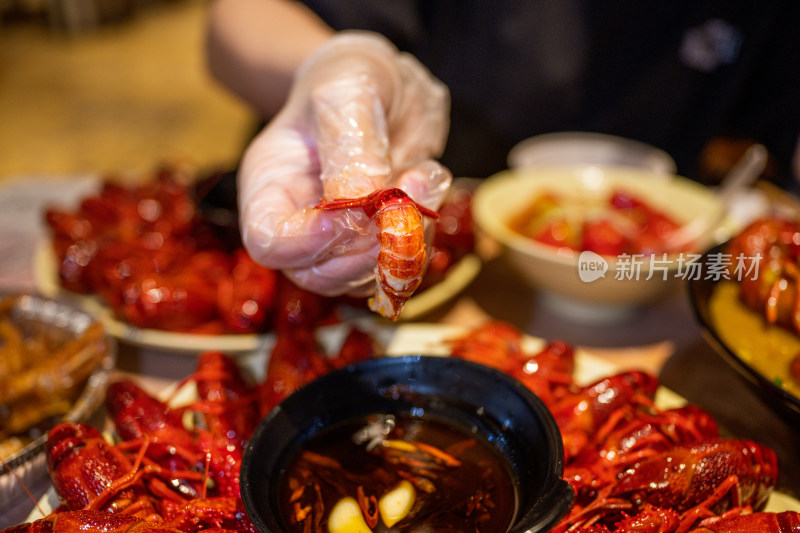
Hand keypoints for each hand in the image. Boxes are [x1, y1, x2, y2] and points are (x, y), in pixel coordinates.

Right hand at [238, 31, 451, 295]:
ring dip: (405, 238)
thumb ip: (350, 146)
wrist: (386, 86)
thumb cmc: (349, 79)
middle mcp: (300, 222)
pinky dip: (424, 234)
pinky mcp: (379, 240)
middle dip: (367, 247)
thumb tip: (360, 202)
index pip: (269, 241)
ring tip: (423, 177)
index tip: (352, 214)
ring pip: (366, 275)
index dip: (307, 242)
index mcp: (271, 185)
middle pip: (318, 272)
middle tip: (403, 199)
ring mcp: (340, 238)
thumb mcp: (346, 93)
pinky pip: (400, 262)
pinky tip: (428, 183)